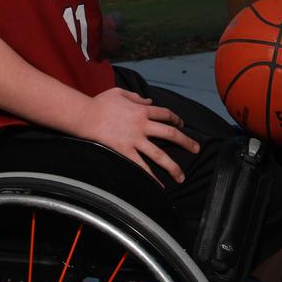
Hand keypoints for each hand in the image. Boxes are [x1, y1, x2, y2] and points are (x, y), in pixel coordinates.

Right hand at [80, 87, 199, 183]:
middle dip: (186, 142)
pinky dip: (151, 179)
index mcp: (141, 110)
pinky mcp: (125, 152)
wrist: (85, 116)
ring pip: (159, 154)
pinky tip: (159, 188)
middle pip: (169, 134)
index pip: (165, 114)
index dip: (176, 119)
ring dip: (172, 166)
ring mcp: (134, 140)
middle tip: (196, 149)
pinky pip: (141, 167)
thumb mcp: (120, 93)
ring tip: (182, 177)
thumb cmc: (100, 103)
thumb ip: (137, 97)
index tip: (182, 125)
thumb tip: (149, 101)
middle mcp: (142, 125)